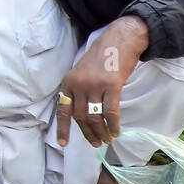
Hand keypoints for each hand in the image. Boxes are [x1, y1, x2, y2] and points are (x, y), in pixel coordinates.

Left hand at [57, 16, 146, 148]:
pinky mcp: (111, 85)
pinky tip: (116, 131)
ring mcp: (94, 85)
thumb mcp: (83, 71)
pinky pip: (110, 112)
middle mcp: (79, 84)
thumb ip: (80, 90)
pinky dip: (113, 124)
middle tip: (96, 143)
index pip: (63, 109)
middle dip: (88, 133)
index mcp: (69, 81)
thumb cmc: (103, 55)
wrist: (120, 39)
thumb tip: (83, 114)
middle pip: (80, 116)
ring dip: (101, 132)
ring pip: (95, 117)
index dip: (63, 128)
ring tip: (107, 139)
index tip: (63, 144)